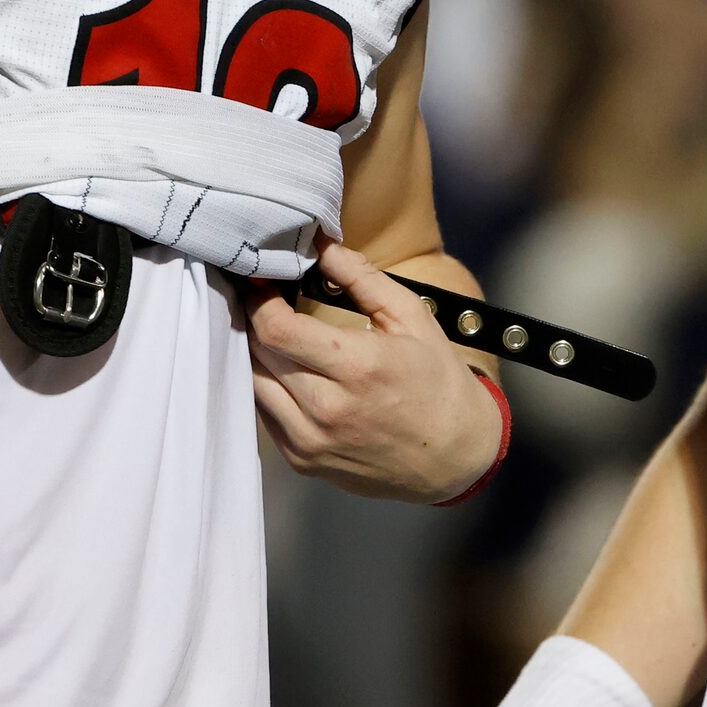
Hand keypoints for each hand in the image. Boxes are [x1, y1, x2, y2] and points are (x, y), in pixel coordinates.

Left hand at [247, 242, 501, 502]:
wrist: (453, 456)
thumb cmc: (436, 379)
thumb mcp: (412, 316)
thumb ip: (362, 277)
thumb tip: (319, 245)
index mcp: (358, 367)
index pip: (277, 329)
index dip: (260, 300)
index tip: (263, 282)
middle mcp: (327, 410)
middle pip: (258, 353)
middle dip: (256, 320)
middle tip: (265, 300)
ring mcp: (310, 442)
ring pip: (253, 384)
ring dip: (257, 353)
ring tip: (274, 333)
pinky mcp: (302, 461)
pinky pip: (264, 414)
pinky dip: (268, 386)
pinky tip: (286, 371)